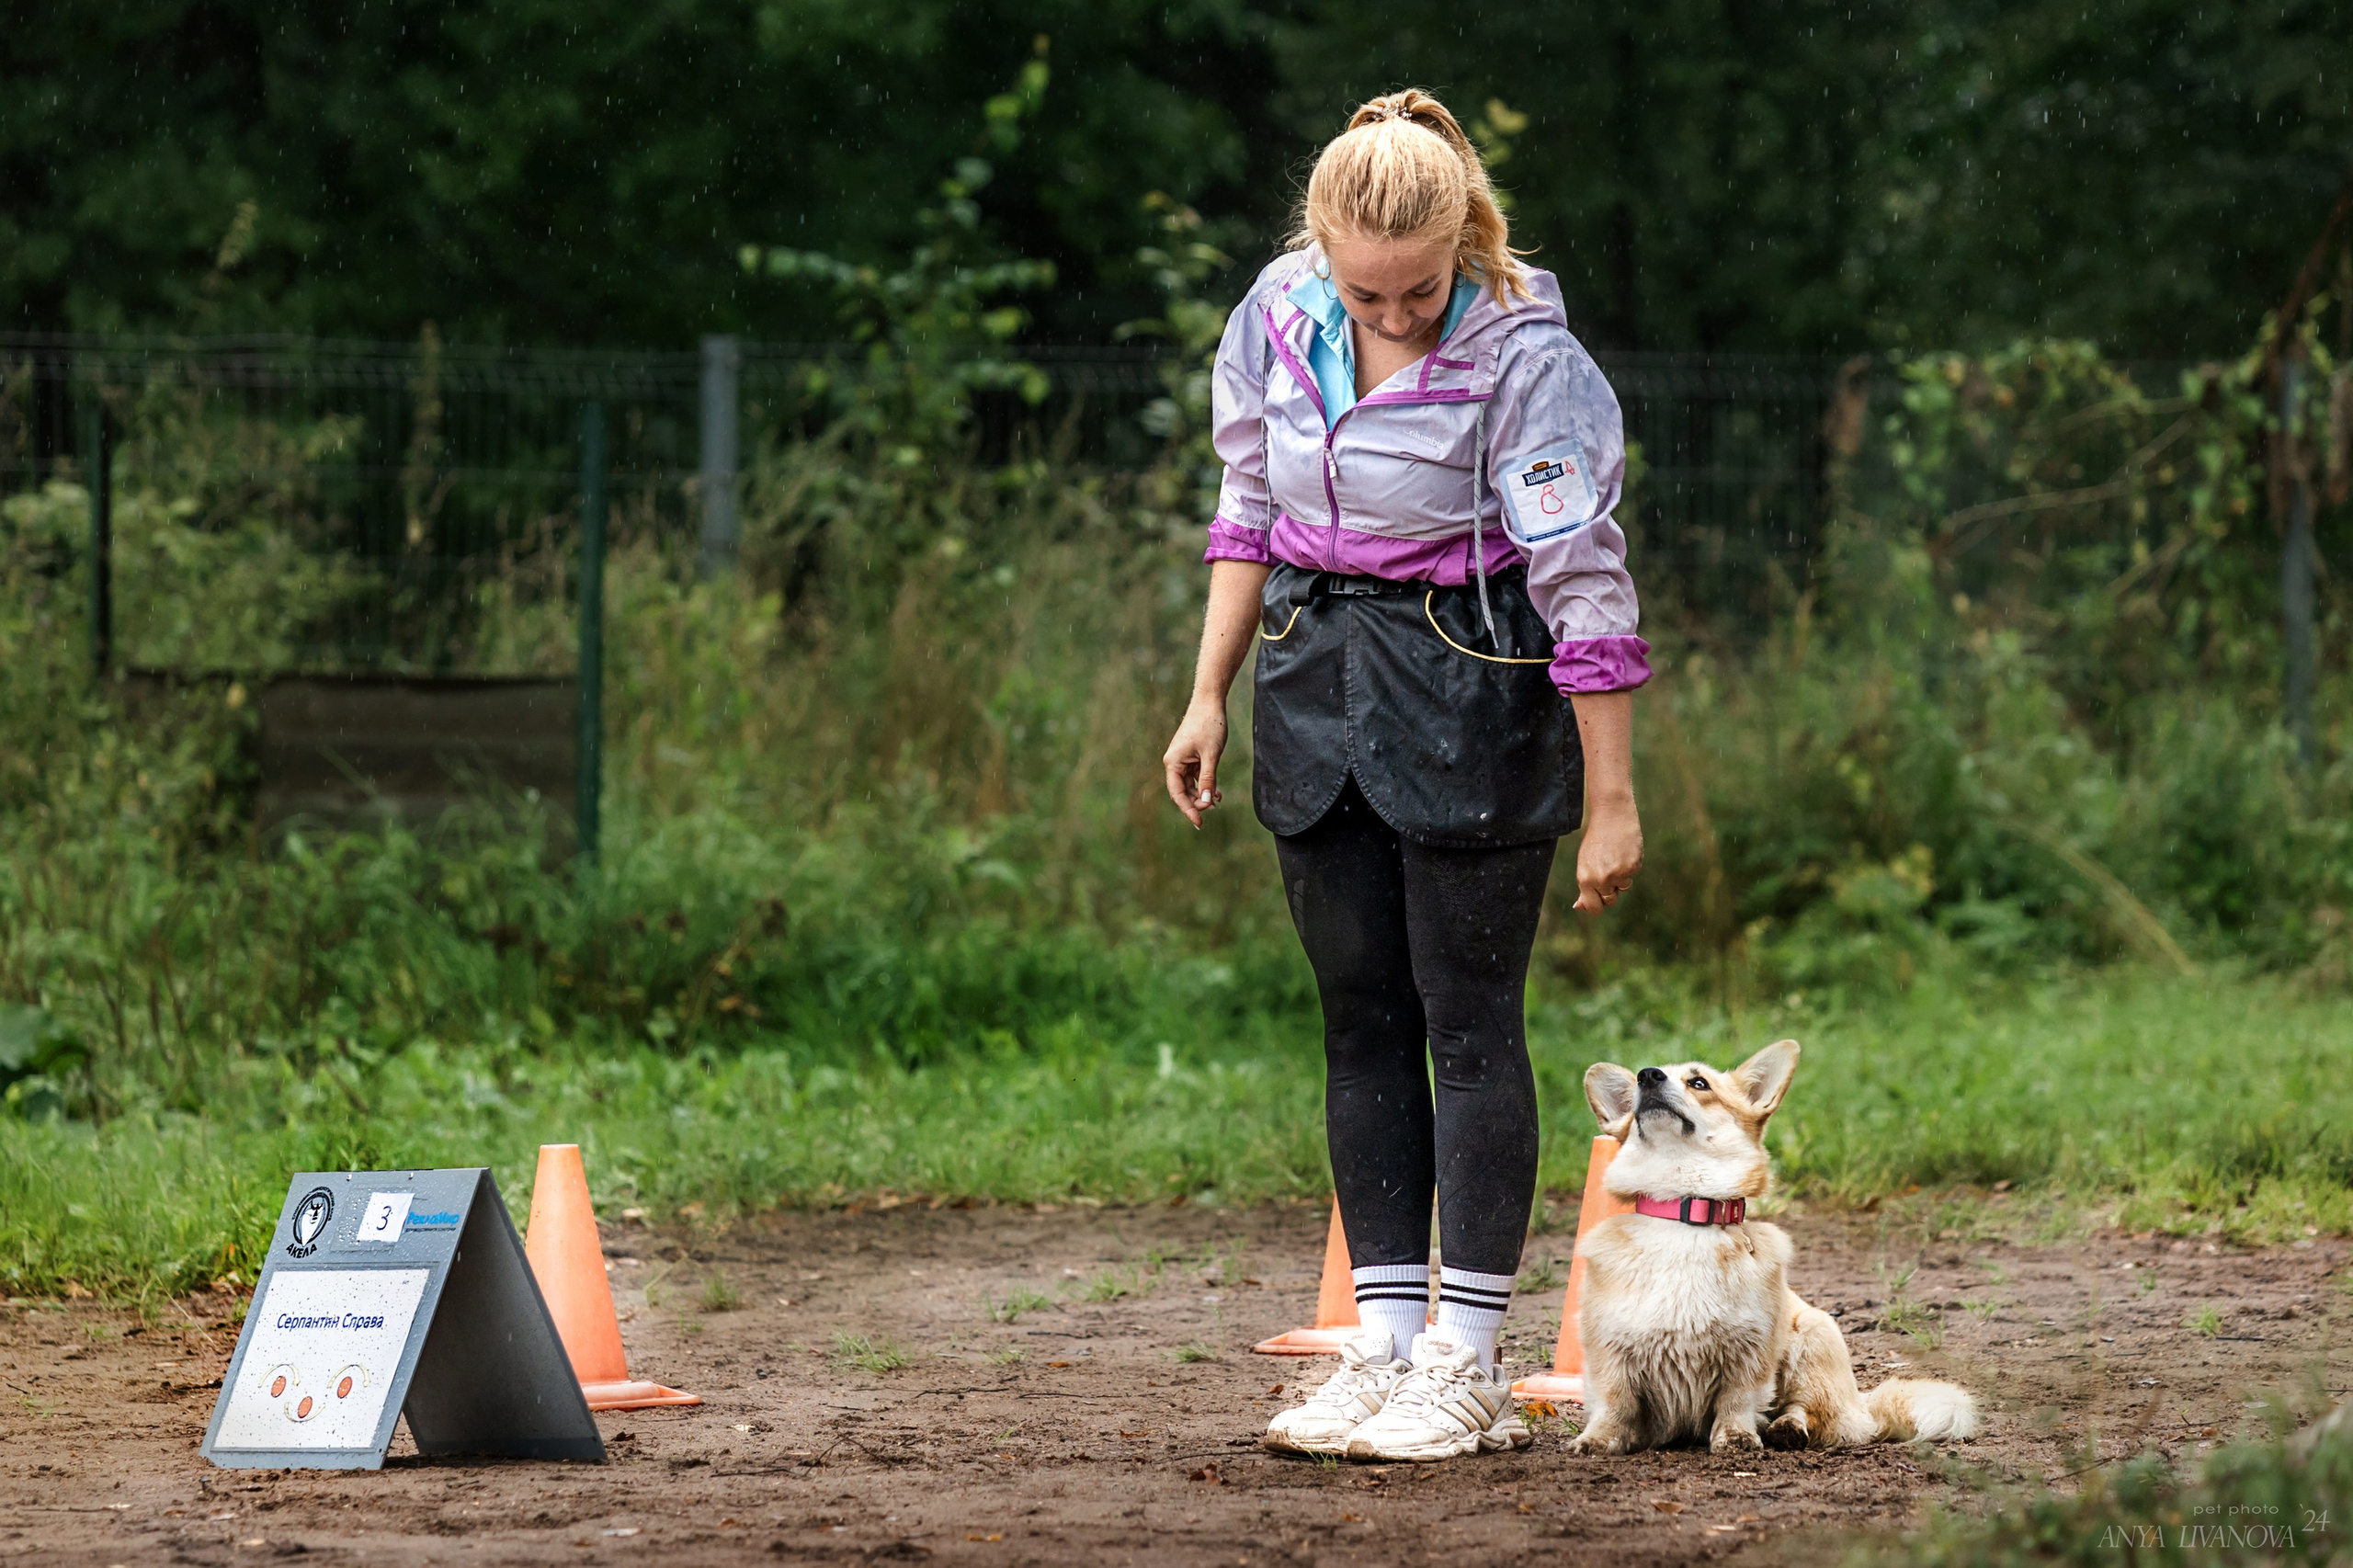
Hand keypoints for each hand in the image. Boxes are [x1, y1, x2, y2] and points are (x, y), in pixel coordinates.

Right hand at [1162, 699, 1229, 828]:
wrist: (1210, 702)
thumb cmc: (1209, 726)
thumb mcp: (1211, 756)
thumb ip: (1208, 779)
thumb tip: (1206, 800)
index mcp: (1173, 762)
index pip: (1177, 793)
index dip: (1188, 809)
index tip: (1199, 823)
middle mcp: (1174, 762)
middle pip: (1183, 791)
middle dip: (1197, 801)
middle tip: (1213, 807)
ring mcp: (1183, 759)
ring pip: (1191, 785)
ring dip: (1203, 793)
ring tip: (1218, 800)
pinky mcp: (1191, 756)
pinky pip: (1196, 776)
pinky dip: (1206, 784)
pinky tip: (1217, 792)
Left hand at [1574, 796, 1643, 913]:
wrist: (1612, 817)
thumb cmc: (1596, 841)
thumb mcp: (1585, 864)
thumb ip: (1584, 887)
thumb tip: (1580, 907)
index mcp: (1585, 879)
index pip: (1593, 908)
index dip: (1597, 906)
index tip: (1599, 900)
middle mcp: (1601, 879)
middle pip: (1610, 901)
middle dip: (1610, 892)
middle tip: (1608, 872)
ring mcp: (1618, 874)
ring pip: (1623, 888)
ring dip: (1621, 877)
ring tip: (1615, 857)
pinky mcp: (1632, 867)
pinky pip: (1632, 875)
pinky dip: (1630, 867)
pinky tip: (1624, 852)